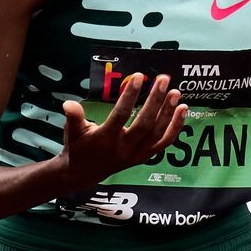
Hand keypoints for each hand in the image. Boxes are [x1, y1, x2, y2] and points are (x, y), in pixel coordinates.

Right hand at [60, 74, 187, 188]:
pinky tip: (182, 110)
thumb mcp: (72, 131)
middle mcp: (123, 148)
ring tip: (176, 92)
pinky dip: (175, 127)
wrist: (83, 173)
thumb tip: (69, 104)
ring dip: (168, 113)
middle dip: (156, 102)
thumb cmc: (78, 146)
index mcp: (105, 139)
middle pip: (144, 124)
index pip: (120, 115)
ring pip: (157, 134)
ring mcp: (136, 154)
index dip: (130, 96)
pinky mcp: (144, 157)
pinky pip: (164, 143)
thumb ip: (73, 117)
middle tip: (163, 79)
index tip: (139, 77)